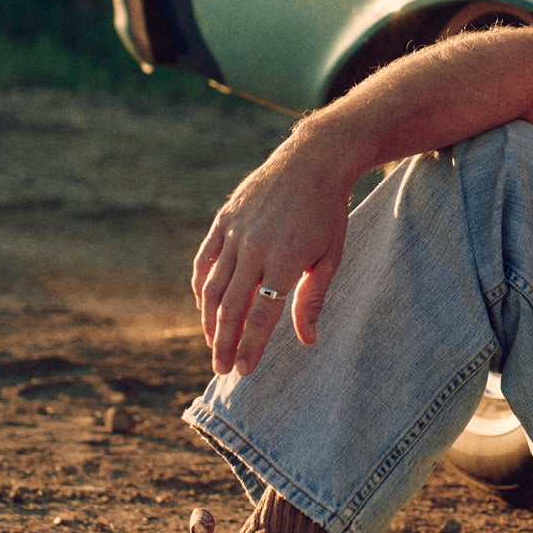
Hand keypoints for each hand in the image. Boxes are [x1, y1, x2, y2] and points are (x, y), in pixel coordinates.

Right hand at [192, 141, 353, 375]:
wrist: (313, 161)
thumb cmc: (328, 212)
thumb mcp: (331, 256)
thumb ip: (313, 299)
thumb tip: (307, 340)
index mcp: (287, 260)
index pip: (262, 314)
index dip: (250, 346)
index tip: (243, 371)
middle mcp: (256, 248)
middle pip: (232, 307)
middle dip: (225, 343)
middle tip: (222, 369)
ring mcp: (236, 233)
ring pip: (213, 287)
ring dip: (210, 321)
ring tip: (214, 344)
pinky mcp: (224, 220)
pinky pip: (205, 261)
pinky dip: (201, 287)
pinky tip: (204, 306)